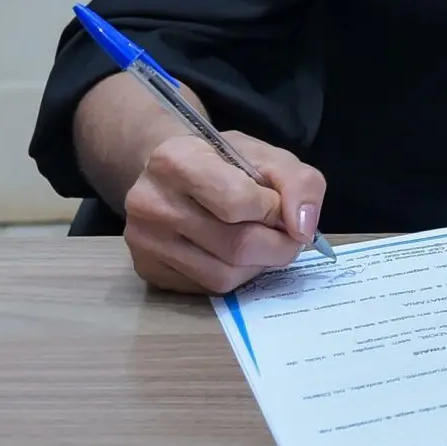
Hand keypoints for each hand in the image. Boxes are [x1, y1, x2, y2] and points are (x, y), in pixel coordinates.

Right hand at [122, 131, 326, 295]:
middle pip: (235, 245)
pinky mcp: (147, 270)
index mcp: (176, 160)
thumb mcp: (268, 156)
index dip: (272, 209)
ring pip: (223, 275)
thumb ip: (300, 184)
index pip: (238, 201)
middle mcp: (150, 202)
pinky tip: (233, 254)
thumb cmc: (224, 162)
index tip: (278, 205)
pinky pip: (206, 289)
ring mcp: (143, 241)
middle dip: (276, 245)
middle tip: (284, 234)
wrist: (173, 174)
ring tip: (260, 242)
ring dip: (257, 264)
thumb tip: (303, 230)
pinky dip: (234, 276)